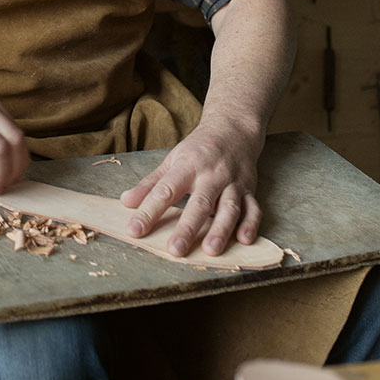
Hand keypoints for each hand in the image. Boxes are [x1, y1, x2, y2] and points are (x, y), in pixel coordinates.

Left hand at [119, 126, 261, 257]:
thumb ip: (150, 184)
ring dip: (221, 229)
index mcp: (187, 166)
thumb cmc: (198, 149)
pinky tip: (244, 241)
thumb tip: (126, 202)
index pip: (165, 190)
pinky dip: (251, 224)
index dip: (148, 211)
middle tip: (175, 250)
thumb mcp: (172, 160)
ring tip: (211, 250)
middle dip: (187, 227)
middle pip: (199, 203)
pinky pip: (253, 208)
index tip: (135, 230)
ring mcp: (232, 183)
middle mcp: (211, 174)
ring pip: (229, 208)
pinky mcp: (249, 189)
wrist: (233, 129)